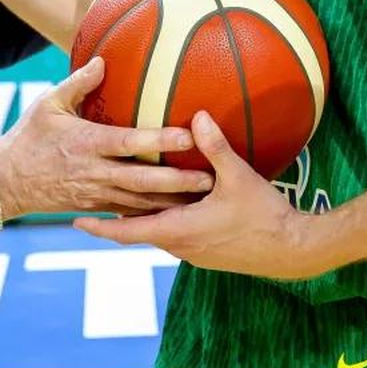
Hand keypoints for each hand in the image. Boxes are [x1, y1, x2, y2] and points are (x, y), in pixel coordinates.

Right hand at [0, 58, 210, 218]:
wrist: (5, 181)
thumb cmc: (28, 137)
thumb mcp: (48, 104)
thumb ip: (78, 82)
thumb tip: (104, 60)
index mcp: (87, 143)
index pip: (129, 142)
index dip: (159, 139)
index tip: (188, 135)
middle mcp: (95, 171)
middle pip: (144, 180)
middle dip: (178, 181)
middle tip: (210, 178)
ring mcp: (96, 193)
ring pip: (142, 202)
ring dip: (173, 202)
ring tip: (204, 200)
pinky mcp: (95, 207)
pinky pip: (129, 213)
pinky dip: (153, 214)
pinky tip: (177, 214)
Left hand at [75, 112, 315, 277]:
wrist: (292, 251)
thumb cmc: (264, 217)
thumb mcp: (237, 177)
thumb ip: (215, 147)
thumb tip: (196, 116)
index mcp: (178, 230)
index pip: (126, 232)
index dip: (99, 227)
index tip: (74, 222)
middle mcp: (180, 246)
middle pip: (137, 232)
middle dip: (114, 218)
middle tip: (92, 201)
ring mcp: (194, 252)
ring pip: (156, 233)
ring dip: (139, 219)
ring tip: (123, 198)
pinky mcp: (207, 251)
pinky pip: (175, 235)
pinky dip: (162, 221)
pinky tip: (168, 204)